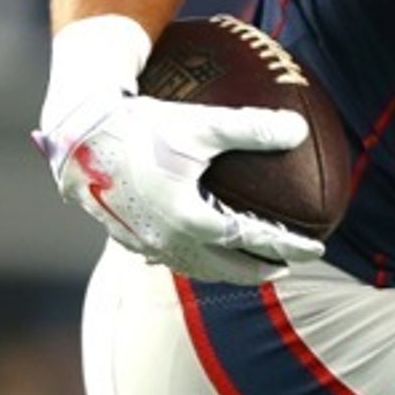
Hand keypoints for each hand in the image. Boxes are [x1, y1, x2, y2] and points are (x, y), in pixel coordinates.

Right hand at [35, 16, 326, 284]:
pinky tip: (193, 249)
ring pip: (194, 267)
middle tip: (287, 267)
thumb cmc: (144, 126)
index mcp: (192, 220)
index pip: (253, 241)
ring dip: (225, 269)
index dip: (288, 246)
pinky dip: (190, 258)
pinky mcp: (123, 234)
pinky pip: (165, 256)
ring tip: (245, 264)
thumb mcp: (204, 124)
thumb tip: (298, 129)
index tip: (316, 248)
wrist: (78, 136)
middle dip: (259, 270)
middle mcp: (168, 241)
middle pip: (225, 268)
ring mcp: (143, 242)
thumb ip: (254, 128)